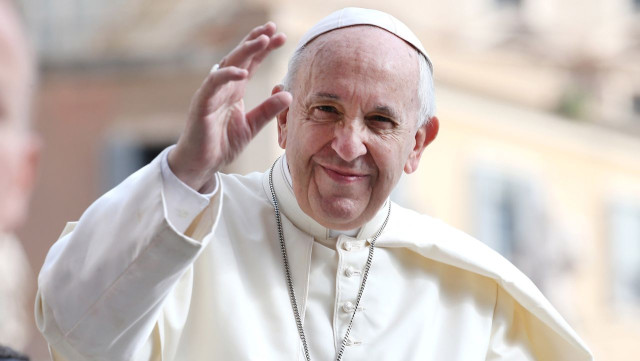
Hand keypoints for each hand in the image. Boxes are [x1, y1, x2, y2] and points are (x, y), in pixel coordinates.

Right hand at [168, 22, 291, 192]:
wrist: (201, 164)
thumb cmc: (222, 144)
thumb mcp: (252, 126)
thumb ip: (268, 110)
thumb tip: (288, 94)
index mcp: (234, 90)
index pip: (251, 63)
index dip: (264, 49)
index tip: (281, 37)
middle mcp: (223, 87)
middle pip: (240, 57)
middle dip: (257, 41)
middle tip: (273, 29)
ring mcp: (211, 93)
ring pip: (228, 64)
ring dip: (245, 51)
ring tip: (263, 40)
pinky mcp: (202, 103)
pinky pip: (213, 84)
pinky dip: (227, 75)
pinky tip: (242, 71)